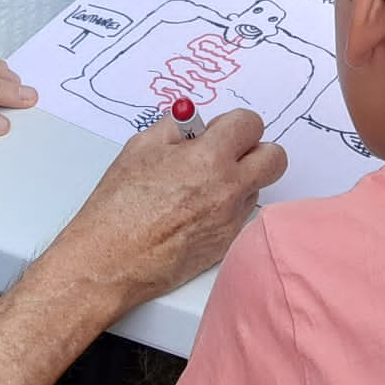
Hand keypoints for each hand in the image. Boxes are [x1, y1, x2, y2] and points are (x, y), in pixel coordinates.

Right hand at [54, 111, 286, 307]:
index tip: (218, 131)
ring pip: (257, 187)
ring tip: (201, 186)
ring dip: (240, 180)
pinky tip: (196, 211)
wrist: (109, 260)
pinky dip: (227, 207)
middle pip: (275, 158)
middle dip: (254, 150)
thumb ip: (175, 128)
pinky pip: (241, 214)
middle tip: (226, 154)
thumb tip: (194, 123)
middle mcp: (229, 189)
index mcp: (208, 158)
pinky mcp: (227, 244)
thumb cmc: (118, 206)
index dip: (233, 124)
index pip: (251, 124)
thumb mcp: (140, 148)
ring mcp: (231, 219)